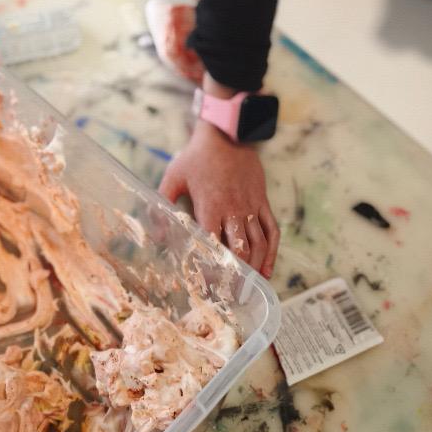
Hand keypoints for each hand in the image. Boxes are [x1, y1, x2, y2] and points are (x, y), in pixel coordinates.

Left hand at [159, 119, 278, 277]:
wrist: (227, 134)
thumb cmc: (197, 156)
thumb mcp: (174, 176)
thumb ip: (163, 205)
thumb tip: (159, 236)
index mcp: (211, 205)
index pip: (212, 245)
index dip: (210, 267)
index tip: (206, 287)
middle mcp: (234, 209)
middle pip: (239, 250)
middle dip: (235, 276)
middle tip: (229, 297)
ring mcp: (251, 206)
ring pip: (258, 244)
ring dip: (255, 269)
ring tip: (248, 289)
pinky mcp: (262, 201)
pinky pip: (272, 230)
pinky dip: (272, 252)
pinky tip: (267, 270)